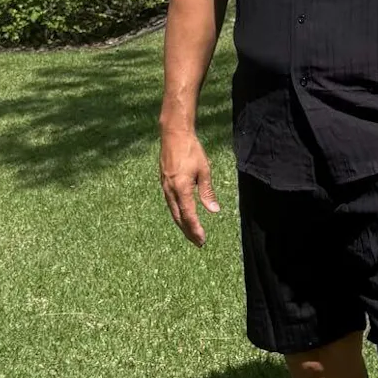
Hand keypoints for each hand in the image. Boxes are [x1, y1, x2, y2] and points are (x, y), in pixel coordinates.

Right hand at [160, 127, 220, 245]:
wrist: (173, 134)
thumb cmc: (191, 150)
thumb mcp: (204, 170)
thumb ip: (207, 192)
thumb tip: (213, 210)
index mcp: (181, 188)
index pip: (189, 215)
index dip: (195, 229)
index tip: (202, 239)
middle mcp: (170, 190)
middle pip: (179, 217)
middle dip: (188, 231)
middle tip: (198, 243)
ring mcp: (165, 186)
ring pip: (173, 211)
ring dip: (182, 224)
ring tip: (191, 234)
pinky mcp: (164, 182)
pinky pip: (170, 203)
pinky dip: (178, 213)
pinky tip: (183, 216)